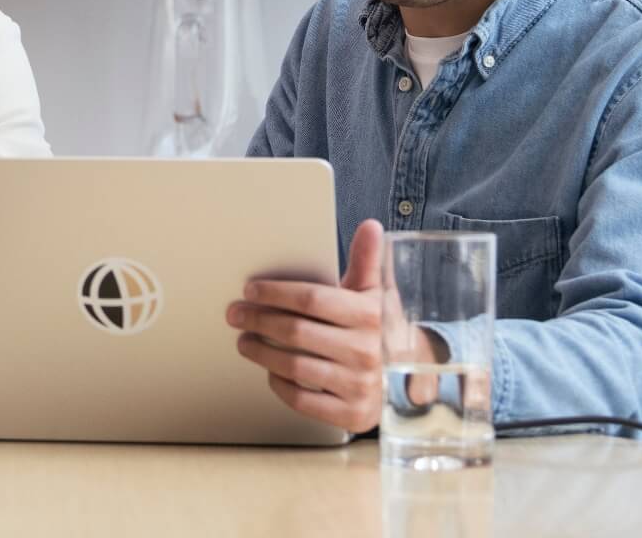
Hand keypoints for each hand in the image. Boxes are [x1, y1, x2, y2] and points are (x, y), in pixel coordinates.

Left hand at [226, 220, 442, 433]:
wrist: (405, 379)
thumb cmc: (378, 330)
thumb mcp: (375, 294)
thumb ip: (367, 261)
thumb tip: (370, 227)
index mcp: (370, 316)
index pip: (311, 299)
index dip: (275, 292)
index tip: (251, 289)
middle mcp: (366, 352)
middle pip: (296, 332)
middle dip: (259, 320)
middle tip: (236, 314)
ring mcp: (359, 386)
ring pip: (294, 366)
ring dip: (261, 352)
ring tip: (244, 341)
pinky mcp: (351, 415)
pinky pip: (303, 399)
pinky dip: (279, 384)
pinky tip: (270, 371)